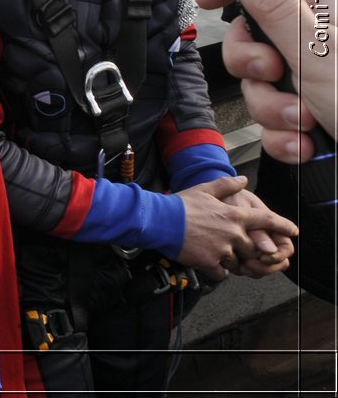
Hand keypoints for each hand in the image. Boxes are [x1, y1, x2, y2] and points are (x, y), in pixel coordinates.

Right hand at [173, 175, 298, 280]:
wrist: (158, 221)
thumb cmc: (180, 204)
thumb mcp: (204, 189)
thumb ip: (227, 185)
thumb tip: (243, 179)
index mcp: (234, 215)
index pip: (267, 221)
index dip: (283, 226)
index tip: (294, 231)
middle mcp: (233, 234)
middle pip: (253, 247)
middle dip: (245, 248)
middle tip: (230, 244)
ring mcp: (223, 250)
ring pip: (237, 261)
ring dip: (228, 258)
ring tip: (211, 249)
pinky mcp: (210, 263)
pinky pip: (221, 273)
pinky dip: (215, 269)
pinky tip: (204, 260)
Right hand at [197, 0, 336, 160]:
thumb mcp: (318, 53)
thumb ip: (277, 7)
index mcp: (328, 6)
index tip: (211, 0)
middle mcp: (320, 38)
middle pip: (254, 32)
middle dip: (251, 64)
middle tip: (271, 74)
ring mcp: (317, 76)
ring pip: (262, 80)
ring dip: (273, 108)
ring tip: (303, 121)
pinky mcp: (314, 109)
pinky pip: (276, 115)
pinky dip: (284, 134)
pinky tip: (306, 141)